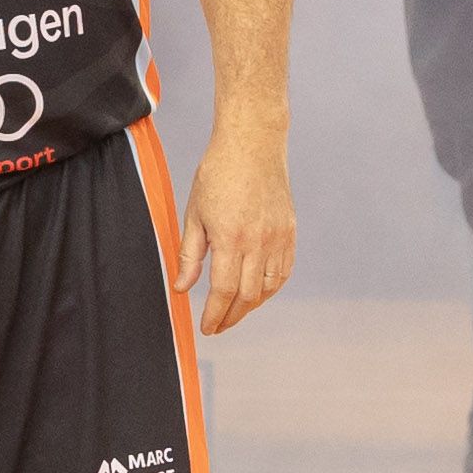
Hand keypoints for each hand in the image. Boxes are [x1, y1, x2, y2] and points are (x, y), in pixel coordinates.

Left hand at [180, 111, 297, 335]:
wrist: (252, 144)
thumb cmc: (218, 174)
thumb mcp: (194, 214)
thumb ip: (190, 255)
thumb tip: (182, 288)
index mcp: (231, 238)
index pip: (224, 291)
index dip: (215, 314)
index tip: (207, 327)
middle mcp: (259, 242)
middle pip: (248, 296)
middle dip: (231, 316)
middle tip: (218, 325)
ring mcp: (278, 237)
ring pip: (268, 288)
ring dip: (251, 306)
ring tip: (235, 311)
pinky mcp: (290, 231)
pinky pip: (284, 272)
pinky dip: (270, 288)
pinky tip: (257, 292)